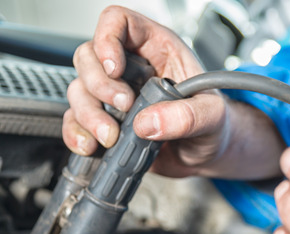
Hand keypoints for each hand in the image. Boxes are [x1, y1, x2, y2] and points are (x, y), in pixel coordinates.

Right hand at [63, 6, 228, 177]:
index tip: (115, 69)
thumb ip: (188, 116)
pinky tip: (91, 146)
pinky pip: (75, 121)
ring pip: (78, 90)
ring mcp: (114, 96)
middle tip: (124, 107)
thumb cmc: (214, 124)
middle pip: (88, 56)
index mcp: (157, 49)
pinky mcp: (105, 122)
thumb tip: (148, 122)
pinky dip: (76, 134)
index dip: (108, 39)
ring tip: (112, 137)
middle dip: (98, 85)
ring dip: (88, 115)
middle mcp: (130, 68)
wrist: (208, 155)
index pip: (119, 22)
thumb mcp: (213, 117)